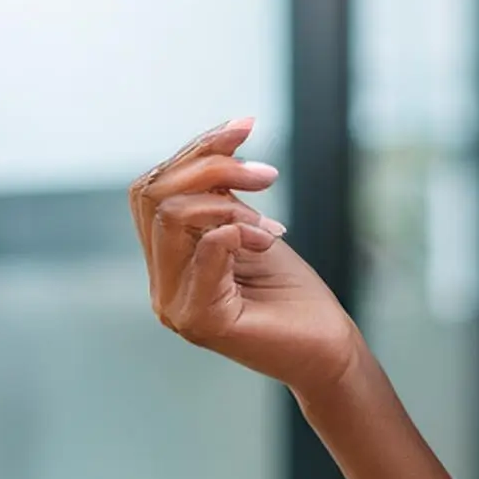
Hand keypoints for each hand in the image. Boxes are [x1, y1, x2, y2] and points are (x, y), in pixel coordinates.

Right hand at [128, 118, 360, 392]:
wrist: (327, 351)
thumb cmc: (293, 294)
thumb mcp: (251, 230)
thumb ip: (220, 198)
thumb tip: (215, 145)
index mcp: (167, 260)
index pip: (151, 188)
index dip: (195, 149)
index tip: (245, 127)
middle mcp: (161, 283)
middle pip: (152, 194)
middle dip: (211, 165)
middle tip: (267, 176)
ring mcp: (173, 305)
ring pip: (170, 216)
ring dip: (229, 202)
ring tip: (270, 224)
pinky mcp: (199, 321)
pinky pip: (204, 251)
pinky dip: (238, 231)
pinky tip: (268, 242)